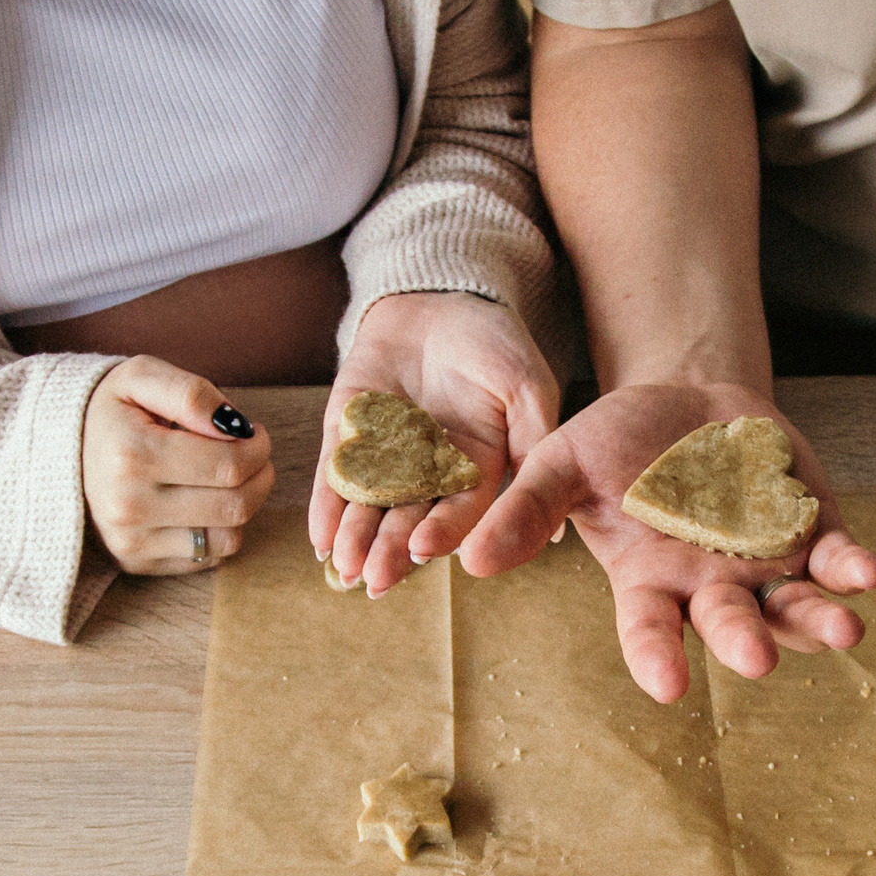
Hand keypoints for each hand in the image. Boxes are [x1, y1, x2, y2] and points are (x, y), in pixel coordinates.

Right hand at [81, 355, 273, 573]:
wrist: (58, 450)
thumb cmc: (111, 411)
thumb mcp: (142, 378)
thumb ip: (190, 394)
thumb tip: (234, 426)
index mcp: (132, 455)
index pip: (228, 464)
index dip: (257, 447)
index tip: (254, 433)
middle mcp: (129, 506)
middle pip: (235, 505)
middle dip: (260, 476)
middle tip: (254, 454)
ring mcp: (131, 541)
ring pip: (228, 538)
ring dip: (243, 506)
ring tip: (229, 478)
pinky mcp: (137, 563)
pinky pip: (206, 558)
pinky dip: (217, 531)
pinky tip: (201, 503)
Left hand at [309, 292, 558, 596]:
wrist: (438, 295)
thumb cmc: (492, 341)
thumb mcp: (526, 386)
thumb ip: (536, 445)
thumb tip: (556, 530)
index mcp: (478, 472)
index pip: (460, 514)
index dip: (443, 534)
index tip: (425, 550)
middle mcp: (430, 475)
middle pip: (410, 521)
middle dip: (391, 551)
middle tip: (375, 580)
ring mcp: (386, 458)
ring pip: (370, 508)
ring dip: (356, 540)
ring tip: (345, 566)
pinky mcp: (347, 436)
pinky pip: (335, 477)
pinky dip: (326, 507)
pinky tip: (319, 538)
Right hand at [459, 381, 875, 700]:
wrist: (686, 396)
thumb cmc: (617, 443)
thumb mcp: (562, 465)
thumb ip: (526, 511)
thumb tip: (467, 562)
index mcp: (648, 584)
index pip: (649, 632)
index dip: (657, 658)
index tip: (668, 685)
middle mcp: (711, 588)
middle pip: (730, 626)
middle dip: (744, 642)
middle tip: (755, 659)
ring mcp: (766, 565)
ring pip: (794, 608)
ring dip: (818, 622)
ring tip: (843, 631)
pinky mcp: (813, 534)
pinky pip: (834, 562)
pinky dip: (851, 570)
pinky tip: (867, 573)